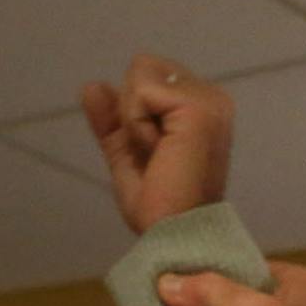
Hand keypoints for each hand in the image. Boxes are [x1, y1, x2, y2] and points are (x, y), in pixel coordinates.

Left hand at [80, 54, 232, 233]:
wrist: (175, 239)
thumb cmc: (161, 212)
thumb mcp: (127, 159)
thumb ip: (113, 122)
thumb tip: (92, 85)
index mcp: (203, 110)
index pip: (149, 79)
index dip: (135, 114)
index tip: (156, 156)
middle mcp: (213, 99)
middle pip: (144, 67)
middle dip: (133, 111)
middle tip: (156, 155)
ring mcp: (210, 100)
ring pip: (140, 72)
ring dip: (134, 119)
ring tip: (160, 154)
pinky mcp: (199, 107)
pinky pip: (142, 91)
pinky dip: (137, 124)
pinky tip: (160, 151)